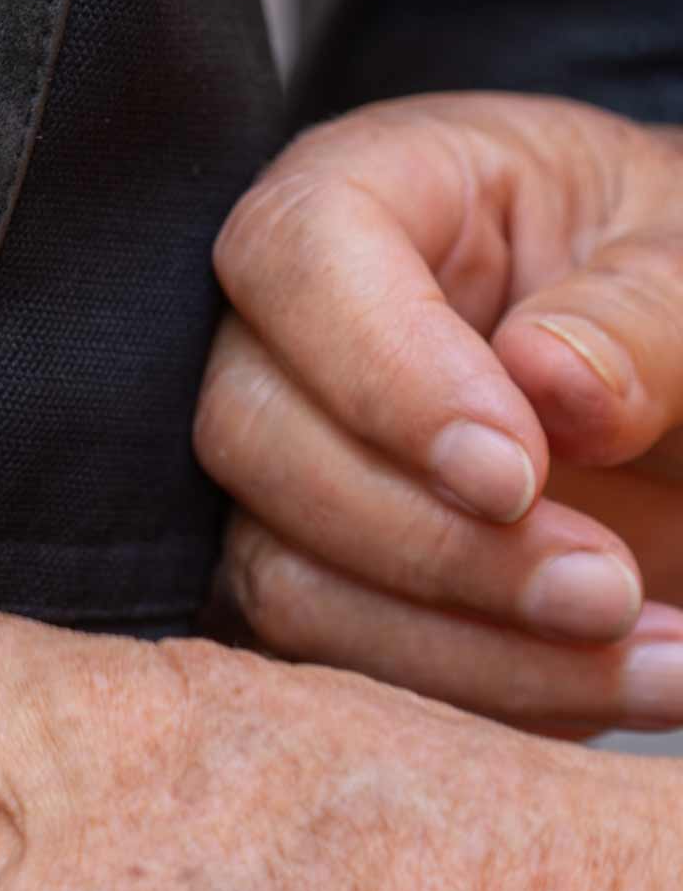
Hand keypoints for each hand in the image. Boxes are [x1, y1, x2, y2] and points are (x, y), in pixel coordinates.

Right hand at [196, 95, 682, 733]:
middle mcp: (287, 328)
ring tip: (649, 656)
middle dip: (430, 542)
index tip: (515, 474)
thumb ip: (647, 314)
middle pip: (251, 433)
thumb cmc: (674, 299)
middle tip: (604, 588)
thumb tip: (553, 382)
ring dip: (466, 647)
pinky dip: (482, 697)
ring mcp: (279, 466)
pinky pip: (337, 666)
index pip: (296, 255)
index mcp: (376, 193)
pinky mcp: (307, 579)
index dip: (383, 372)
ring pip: (278, 574)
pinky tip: (622, 684)